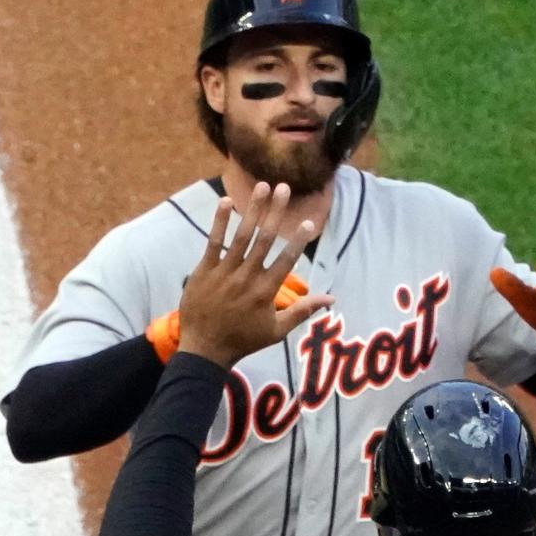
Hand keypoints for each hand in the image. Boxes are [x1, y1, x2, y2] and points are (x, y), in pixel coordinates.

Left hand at [178, 182, 331, 367]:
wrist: (205, 349)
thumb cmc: (244, 340)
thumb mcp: (277, 331)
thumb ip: (302, 311)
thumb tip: (331, 300)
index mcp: (266, 292)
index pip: (286, 260)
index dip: (297, 240)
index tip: (308, 221)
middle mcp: (247, 278)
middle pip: (264, 239)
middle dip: (276, 211)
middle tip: (284, 187)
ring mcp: (225, 272)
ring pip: (241, 235)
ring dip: (253, 209)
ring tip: (262, 186)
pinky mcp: (205, 270)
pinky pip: (214, 242)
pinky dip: (220, 222)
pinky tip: (227, 202)